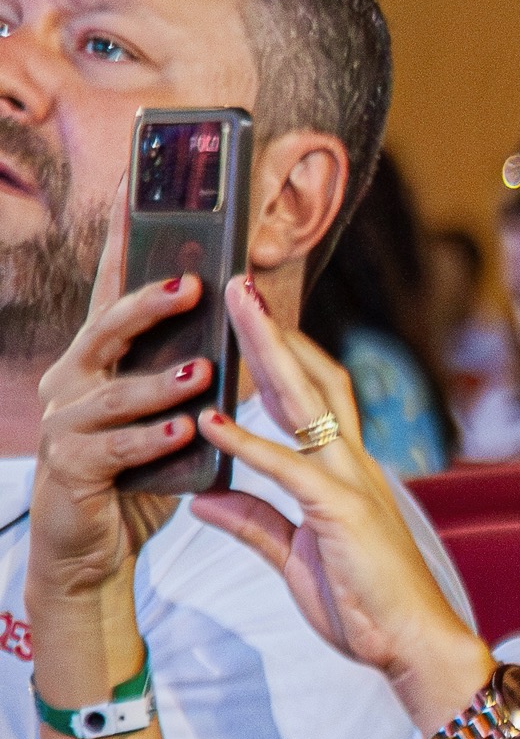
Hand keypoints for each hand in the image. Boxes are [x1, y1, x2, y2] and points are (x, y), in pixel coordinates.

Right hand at [29, 193, 198, 607]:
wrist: (94, 548)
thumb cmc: (136, 473)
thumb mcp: (163, 410)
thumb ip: (185, 366)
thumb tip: (233, 315)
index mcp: (97, 359)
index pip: (111, 291)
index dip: (122, 242)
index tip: (137, 191)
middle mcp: (73, 381)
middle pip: (106, 329)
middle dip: (148, 305)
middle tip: (193, 286)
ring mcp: (67, 424)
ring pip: (113, 393)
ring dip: (161, 382)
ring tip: (205, 372)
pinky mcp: (74, 469)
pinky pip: (116, 449)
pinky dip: (153, 440)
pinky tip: (186, 432)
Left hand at [189, 277, 490, 723]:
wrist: (416, 647)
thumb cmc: (366, 610)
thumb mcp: (296, 561)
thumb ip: (255, 525)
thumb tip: (207, 500)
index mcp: (344, 477)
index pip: (310, 403)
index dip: (278, 359)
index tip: (246, 321)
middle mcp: (353, 467)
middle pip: (312, 382)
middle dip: (273, 332)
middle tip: (238, 285)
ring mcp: (352, 485)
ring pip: (307, 403)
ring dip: (266, 353)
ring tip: (232, 311)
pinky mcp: (343, 513)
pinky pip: (289, 469)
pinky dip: (248, 441)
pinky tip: (211, 421)